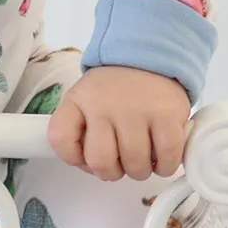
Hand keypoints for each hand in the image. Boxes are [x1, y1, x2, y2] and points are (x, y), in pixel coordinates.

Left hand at [47, 66, 189, 180]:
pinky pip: (165, 160)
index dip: (72, 157)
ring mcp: (137, 111)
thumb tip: (86, 165)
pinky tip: (160, 154)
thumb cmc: (115, 87)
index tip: (85, 156)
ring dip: (140, 169)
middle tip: (120, 160)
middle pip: (101, 162)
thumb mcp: (85, 98)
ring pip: (135, 166)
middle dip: (112, 171)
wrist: (149, 56)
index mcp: (79, 100)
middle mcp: (104, 105)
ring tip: (142, 153)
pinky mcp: (168, 116)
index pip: (59, 139)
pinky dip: (164, 166)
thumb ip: (76, 129)